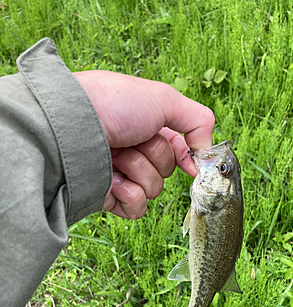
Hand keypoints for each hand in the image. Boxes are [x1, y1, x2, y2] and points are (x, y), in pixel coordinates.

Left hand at [73, 71, 214, 218]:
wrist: (71, 127)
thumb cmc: (114, 104)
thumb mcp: (164, 99)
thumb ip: (198, 120)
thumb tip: (207, 154)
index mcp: (147, 127)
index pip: (179, 150)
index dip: (187, 157)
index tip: (192, 163)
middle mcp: (135, 150)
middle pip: (166, 170)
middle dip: (155, 157)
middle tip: (133, 141)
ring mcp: (121, 174)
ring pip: (152, 189)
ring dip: (139, 173)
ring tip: (116, 157)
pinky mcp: (109, 196)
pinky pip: (136, 207)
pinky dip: (129, 195)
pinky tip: (112, 180)